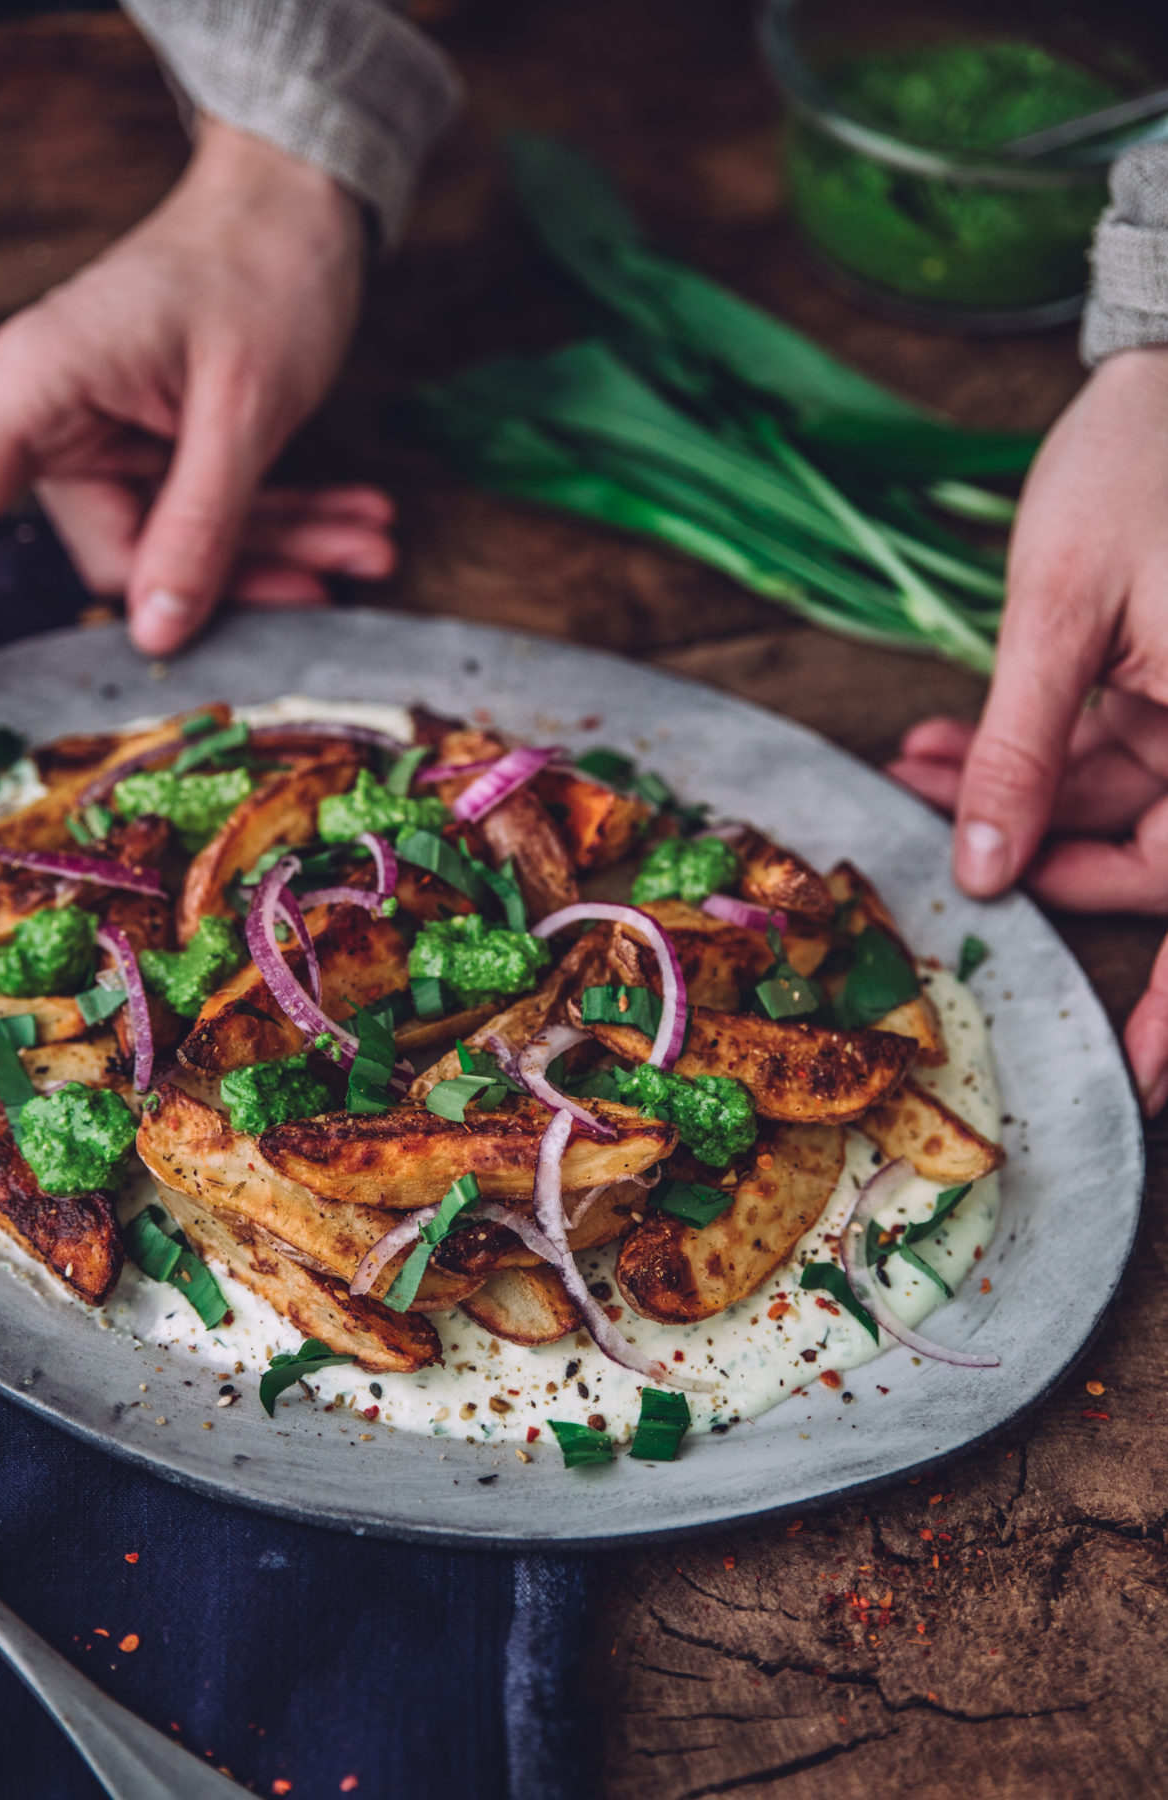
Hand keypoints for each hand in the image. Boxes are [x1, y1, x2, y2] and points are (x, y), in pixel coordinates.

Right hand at [0, 118, 391, 711]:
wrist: (303, 197)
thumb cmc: (262, 267)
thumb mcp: (242, 408)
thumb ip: (199, 527)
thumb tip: (154, 633)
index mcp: (36, 389)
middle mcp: (56, 419)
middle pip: (115, 558)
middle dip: (232, 576)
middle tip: (342, 578)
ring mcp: (108, 435)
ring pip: (180, 547)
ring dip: (281, 550)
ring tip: (375, 546)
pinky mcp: (159, 444)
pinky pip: (210, 514)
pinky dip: (284, 522)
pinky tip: (357, 526)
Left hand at [888, 347, 1167, 1111]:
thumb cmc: (1137, 464)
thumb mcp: (1061, 614)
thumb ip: (1021, 749)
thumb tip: (981, 871)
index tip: (1147, 1084)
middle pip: (1151, 855)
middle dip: (1035, 858)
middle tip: (941, 856)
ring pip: (1112, 800)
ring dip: (1008, 795)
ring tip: (907, 767)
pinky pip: (1107, 747)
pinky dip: (1028, 748)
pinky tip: (941, 734)